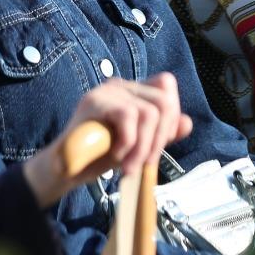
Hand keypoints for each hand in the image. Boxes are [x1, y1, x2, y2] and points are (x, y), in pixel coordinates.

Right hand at [22, 73, 193, 206]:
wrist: (68, 169)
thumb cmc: (101, 156)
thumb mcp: (139, 146)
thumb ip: (162, 135)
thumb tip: (187, 122)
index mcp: (133, 92)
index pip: (166, 85)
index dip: (170, 117)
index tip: (156, 148)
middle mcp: (122, 85)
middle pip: (164, 101)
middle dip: (159, 139)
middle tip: (143, 164)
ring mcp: (108, 91)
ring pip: (150, 112)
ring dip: (143, 147)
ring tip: (128, 166)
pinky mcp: (95, 100)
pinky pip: (129, 115)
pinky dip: (128, 142)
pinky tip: (116, 155)